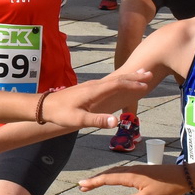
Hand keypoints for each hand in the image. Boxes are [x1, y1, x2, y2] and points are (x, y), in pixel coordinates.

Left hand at [36, 69, 154, 129]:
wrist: (45, 106)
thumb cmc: (61, 114)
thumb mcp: (79, 120)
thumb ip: (98, 120)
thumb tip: (116, 122)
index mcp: (94, 91)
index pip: (117, 84)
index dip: (132, 84)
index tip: (146, 84)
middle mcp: (94, 85)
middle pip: (117, 78)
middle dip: (134, 76)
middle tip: (149, 73)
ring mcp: (91, 86)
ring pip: (113, 79)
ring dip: (128, 77)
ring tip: (140, 74)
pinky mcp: (88, 89)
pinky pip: (108, 82)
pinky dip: (119, 80)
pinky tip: (121, 82)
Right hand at [77, 164, 188, 194]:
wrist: (185, 177)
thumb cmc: (167, 189)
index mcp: (131, 176)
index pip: (107, 178)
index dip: (94, 182)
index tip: (81, 185)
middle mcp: (132, 170)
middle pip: (109, 174)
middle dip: (95, 180)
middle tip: (83, 186)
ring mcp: (138, 170)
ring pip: (116, 172)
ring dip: (104, 177)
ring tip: (95, 183)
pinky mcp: (143, 172)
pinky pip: (122, 172)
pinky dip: (113, 176)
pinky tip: (115, 180)